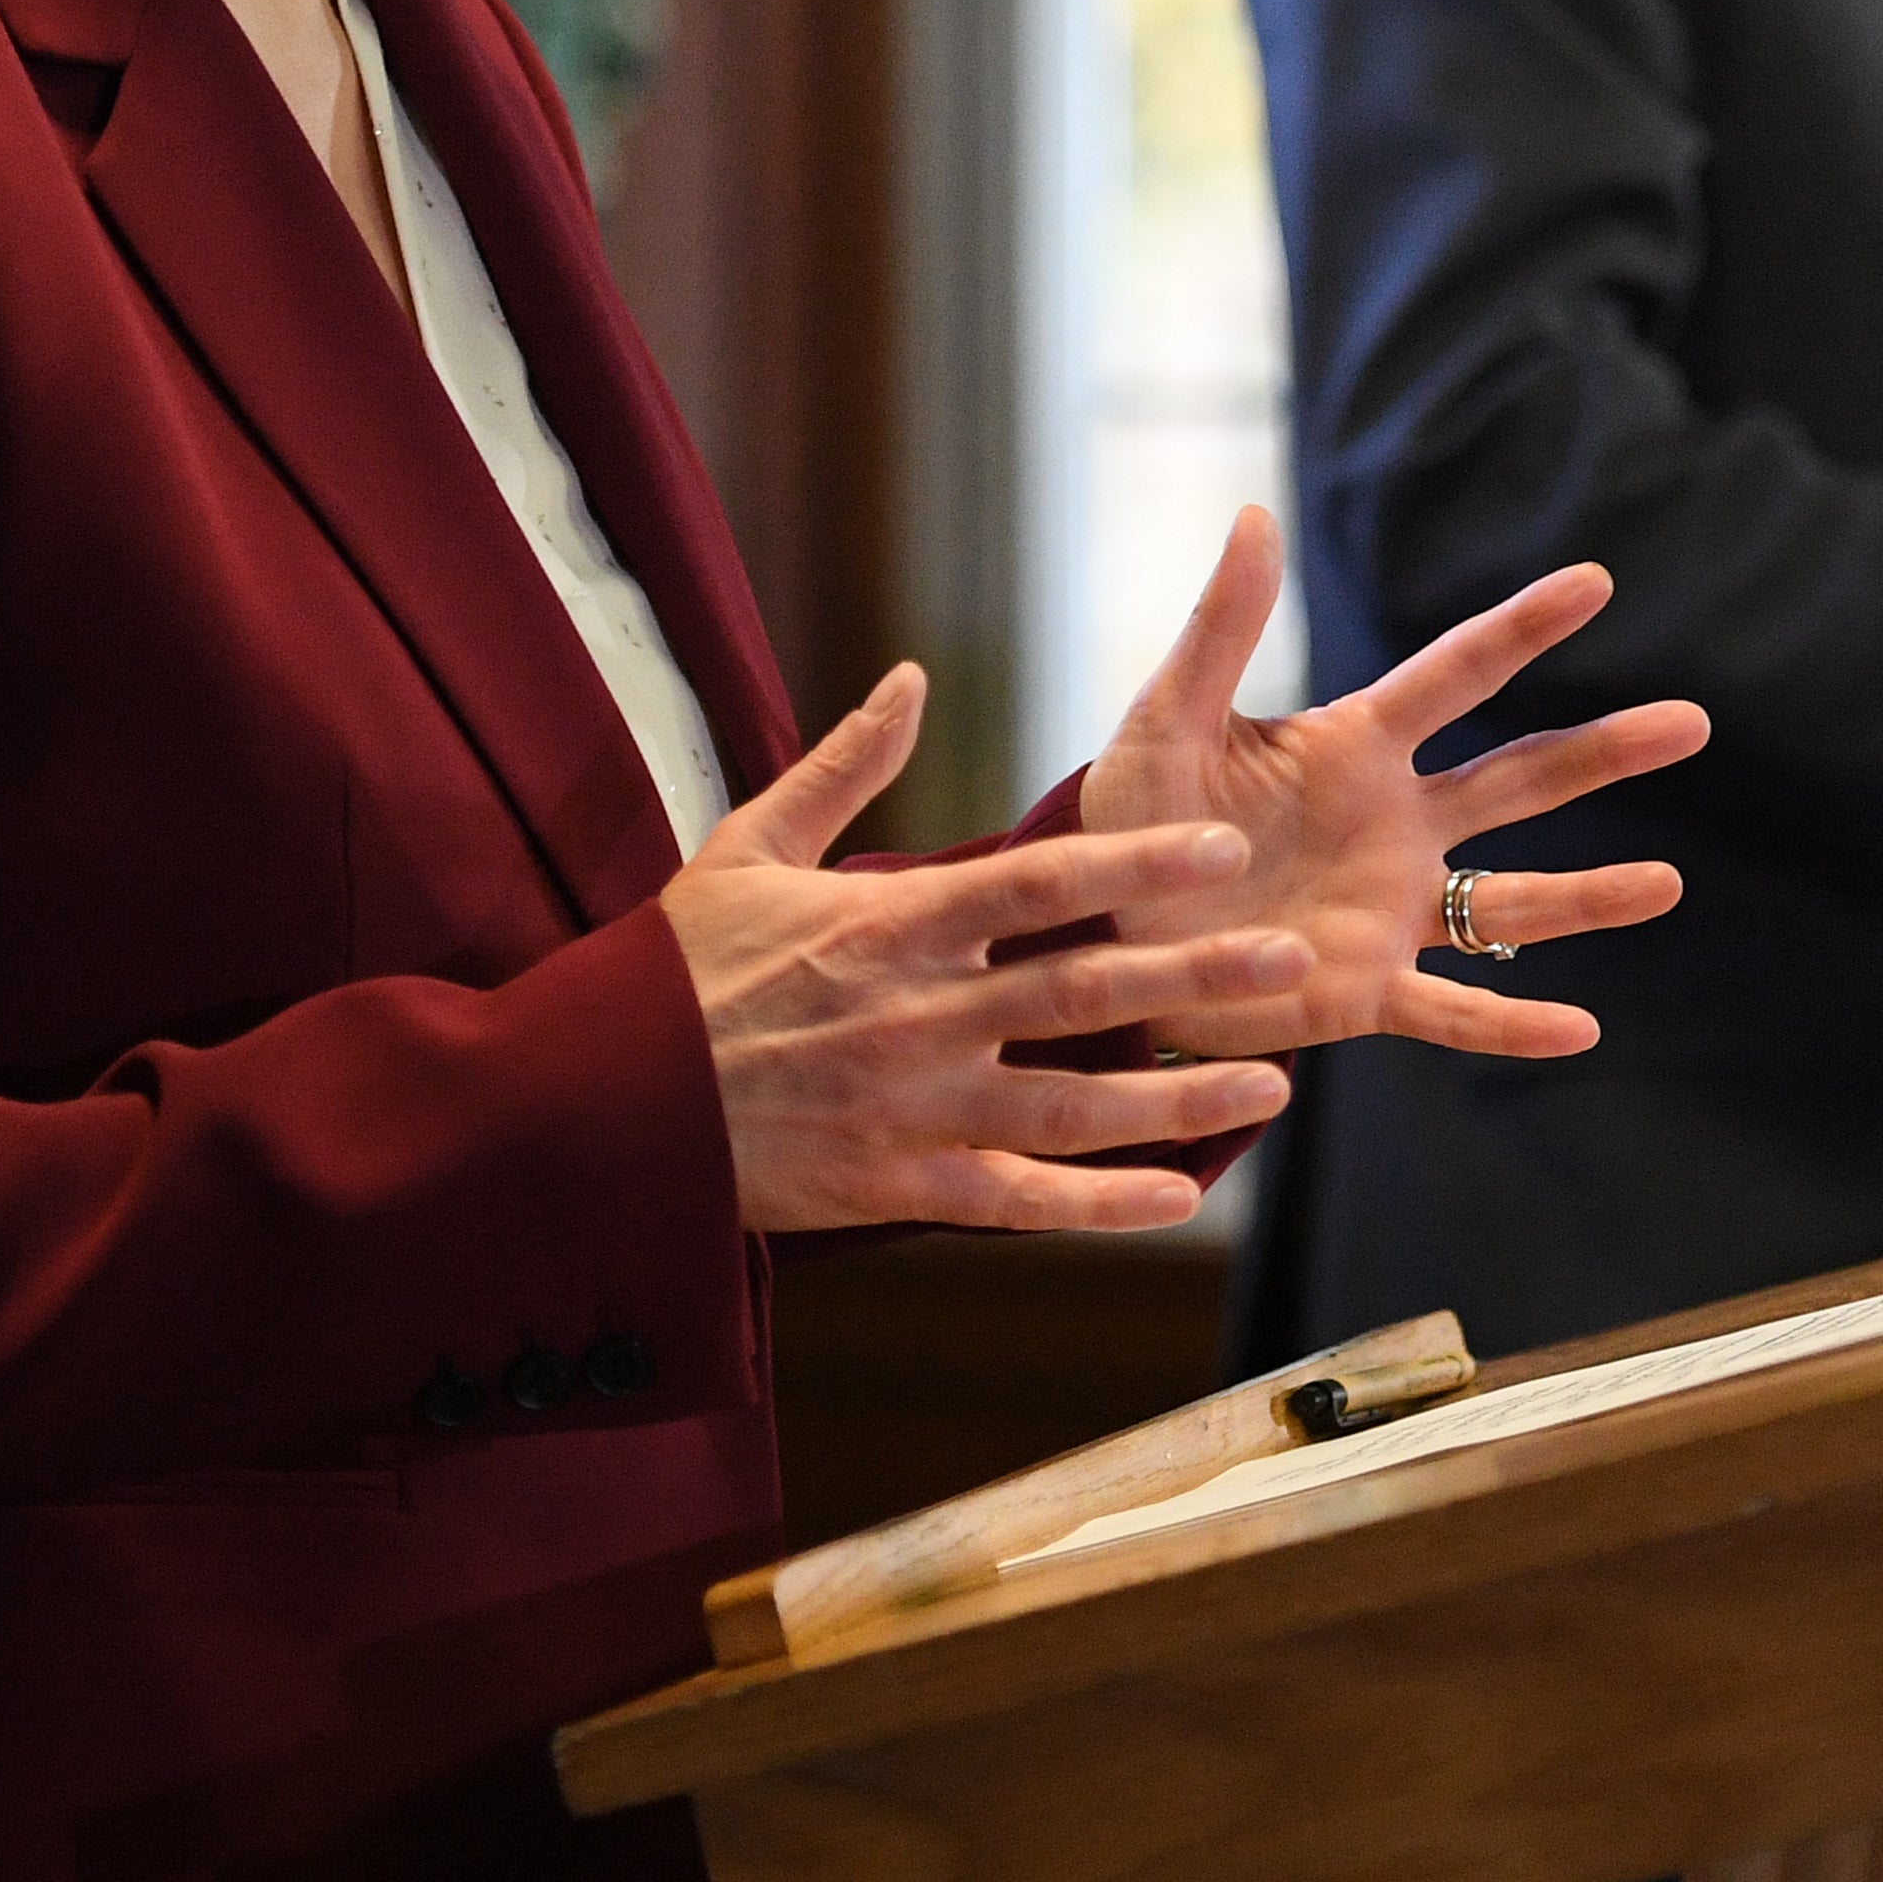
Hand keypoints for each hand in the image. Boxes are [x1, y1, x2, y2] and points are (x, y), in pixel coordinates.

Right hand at [659, 667, 1312, 1233]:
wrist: (591, 1103)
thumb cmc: (672, 968)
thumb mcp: (748, 847)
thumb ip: (845, 765)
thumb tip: (912, 677)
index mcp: (891, 921)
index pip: (1040, 880)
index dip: (1138, 860)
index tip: (1224, 845)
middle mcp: (917, 1014)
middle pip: (1083, 988)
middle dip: (1196, 972)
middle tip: (1291, 956)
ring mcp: (910, 1106)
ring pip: (1073, 1104)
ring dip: (1180, 1097)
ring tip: (1273, 1083)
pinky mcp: (894, 1186)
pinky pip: (1018, 1201)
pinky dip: (1101, 1204)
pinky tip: (1180, 1196)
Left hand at [1073, 508, 1702, 1063]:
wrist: (1102, 935)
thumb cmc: (1133, 816)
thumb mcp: (1165, 720)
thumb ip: (1218, 630)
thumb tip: (1251, 516)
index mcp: (1353, 747)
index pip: (1456, 674)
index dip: (1522, 627)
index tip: (1593, 581)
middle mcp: (1394, 823)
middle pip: (1520, 779)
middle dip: (1604, 752)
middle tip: (1690, 723)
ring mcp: (1391, 909)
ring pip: (1511, 901)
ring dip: (1588, 895)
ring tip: (1666, 886)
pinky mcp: (1366, 990)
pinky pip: (1453, 1012)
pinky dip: (1513, 1024)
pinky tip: (1580, 1031)